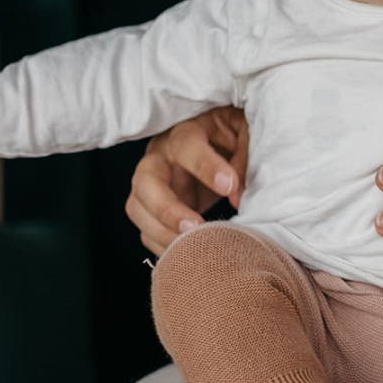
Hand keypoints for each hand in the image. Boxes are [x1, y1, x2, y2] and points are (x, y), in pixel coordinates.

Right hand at [126, 106, 248, 255]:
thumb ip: (243, 158)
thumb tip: (236, 196)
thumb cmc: (232, 134)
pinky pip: (145, 229)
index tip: (229, 187)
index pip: (186, 144)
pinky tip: (184, 253)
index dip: (206, 166)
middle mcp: (160, 156)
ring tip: (191, 246)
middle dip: (167, 209)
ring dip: (161, 232)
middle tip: (196, 227)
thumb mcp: (245, 132)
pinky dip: (161, 244)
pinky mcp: (152, 206)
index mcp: (186, 130)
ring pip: (137, 208)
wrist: (218, 142)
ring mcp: (151, 183)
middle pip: (145, 181)